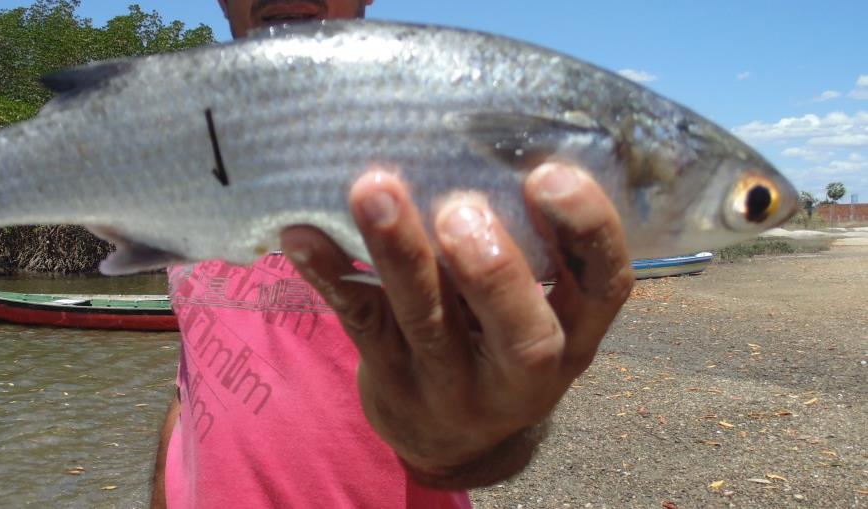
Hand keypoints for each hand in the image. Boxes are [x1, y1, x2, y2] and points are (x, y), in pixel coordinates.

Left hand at [280, 163, 632, 488]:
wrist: (447, 436)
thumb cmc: (496, 338)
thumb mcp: (538, 306)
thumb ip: (530, 244)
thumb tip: (484, 135)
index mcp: (576, 334)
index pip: (606, 285)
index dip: (587, 231)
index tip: (549, 173)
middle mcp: (524, 373)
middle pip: (521, 332)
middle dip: (492, 269)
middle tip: (459, 209)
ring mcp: (453, 387)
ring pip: (428, 324)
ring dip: (400, 256)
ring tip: (374, 190)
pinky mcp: (391, 381)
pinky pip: (360, 326)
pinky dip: (330, 276)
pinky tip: (300, 237)